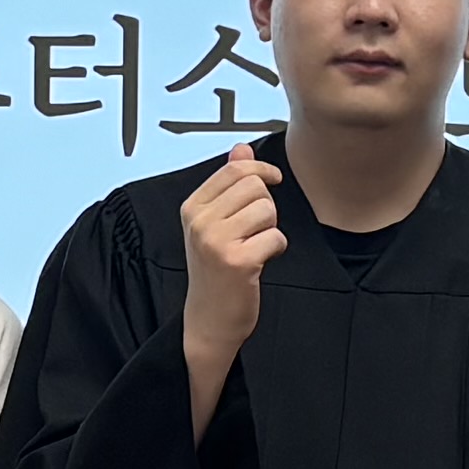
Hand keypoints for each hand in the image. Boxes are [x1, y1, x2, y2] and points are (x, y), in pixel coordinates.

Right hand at [182, 143, 288, 370]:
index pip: (235, 169)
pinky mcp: (237, 261)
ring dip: (271, 229)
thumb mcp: (214, 223)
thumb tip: (241, 149)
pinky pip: (276, 237)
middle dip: (266, 206)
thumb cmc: (215, 270)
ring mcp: (216, 241)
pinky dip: (276, 249)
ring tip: (255, 246)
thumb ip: (228, 185)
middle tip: (255, 230)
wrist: (209, 318)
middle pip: (255, 187)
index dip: (261, 170)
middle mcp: (200, 222)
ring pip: (268, 209)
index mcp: (193, 208)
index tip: (272, 179)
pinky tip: (260, 262)